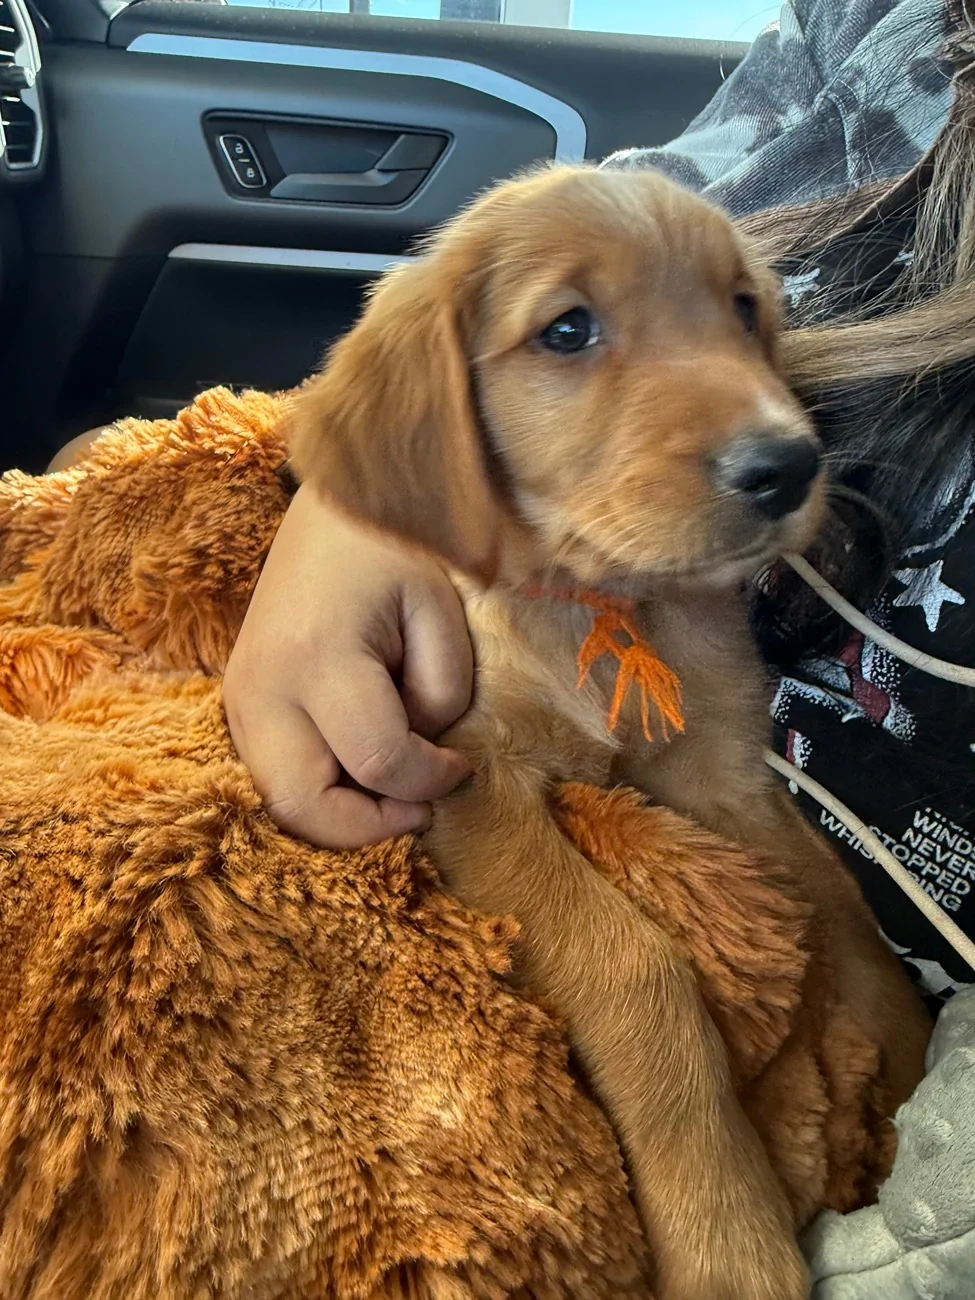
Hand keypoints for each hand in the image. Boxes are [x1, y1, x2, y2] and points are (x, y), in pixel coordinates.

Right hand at [223, 485, 473, 847]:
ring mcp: (238, 696)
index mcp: (318, 656)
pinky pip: (272, 776)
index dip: (431, 780)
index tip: (462, 766)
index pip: (378, 762)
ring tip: (392, 785)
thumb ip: (439, 698)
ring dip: (340, 815)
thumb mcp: (442, 618)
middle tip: (419, 807)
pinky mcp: (237, 701)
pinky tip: (359, 765)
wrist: (335, 508)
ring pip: (279, 802)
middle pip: (302, 806)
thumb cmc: (398, 553)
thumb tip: (416, 758)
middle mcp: (263, 686)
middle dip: (369, 826)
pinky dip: (319, 791)